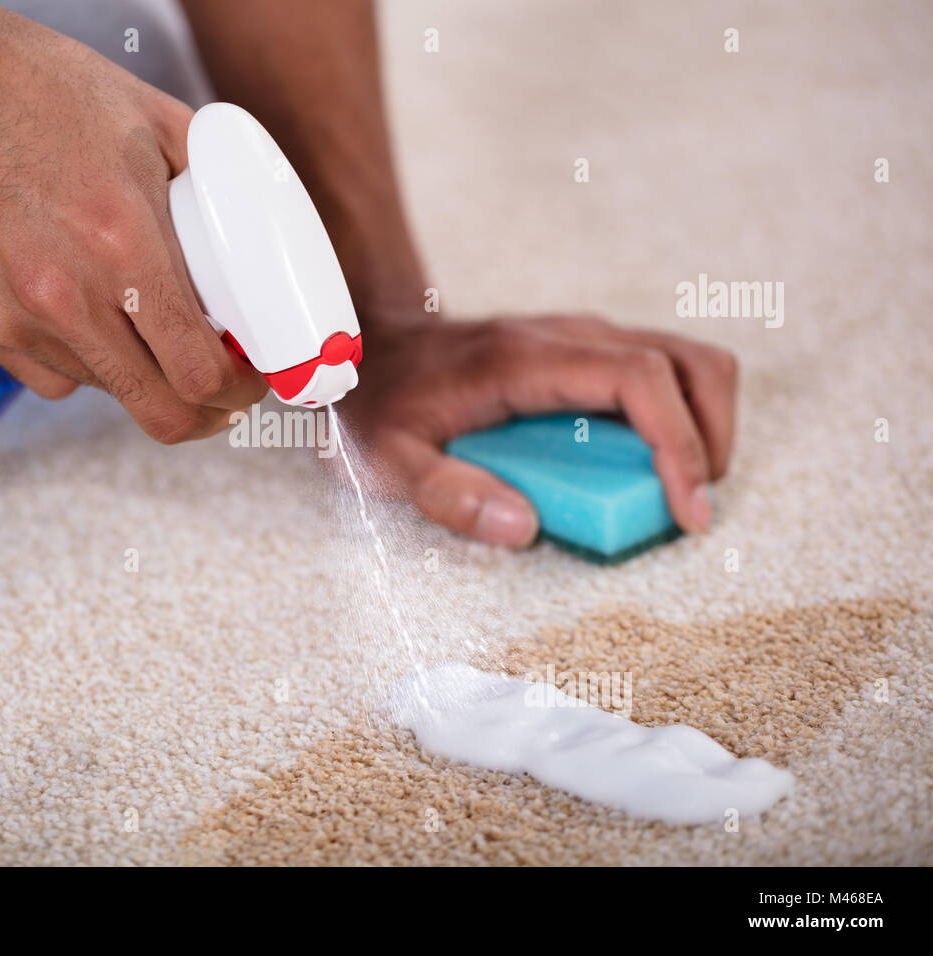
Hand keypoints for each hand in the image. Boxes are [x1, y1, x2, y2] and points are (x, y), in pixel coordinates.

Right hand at [0, 3, 265, 440]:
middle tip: (221, 393)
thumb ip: (211, 183)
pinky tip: (88, 316)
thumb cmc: (30, 85)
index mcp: (123, 243)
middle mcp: (67, 295)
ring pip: (106, 391)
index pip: (199, 370)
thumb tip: (256, 236)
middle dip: (204, 414)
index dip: (239, 390)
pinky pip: (51, 376)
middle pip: (158, 411)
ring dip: (141, 374)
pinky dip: (83, 362)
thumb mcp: (149, 117)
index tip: (250, 379)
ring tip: (147, 326)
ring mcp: (14, 317)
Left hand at [339, 314, 737, 545]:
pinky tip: (650, 467)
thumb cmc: (379, 401)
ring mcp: (580, 337)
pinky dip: (679, 417)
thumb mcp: (388, 460)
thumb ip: (448, 495)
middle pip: (689, 362)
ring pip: (685, 362)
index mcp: (525, 361)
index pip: (639, 378)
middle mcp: (566, 336)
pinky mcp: (584, 350)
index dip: (681, 442)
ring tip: (680, 490)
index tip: (687, 509)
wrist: (368, 340)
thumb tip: (522, 528)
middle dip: (712, 439)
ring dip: (704, 426)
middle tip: (690, 508)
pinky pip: (659, 373)